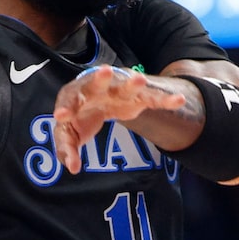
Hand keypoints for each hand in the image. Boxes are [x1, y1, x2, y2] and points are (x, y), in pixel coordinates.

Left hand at [51, 66, 194, 172]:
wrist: (101, 99)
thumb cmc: (80, 116)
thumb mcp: (69, 133)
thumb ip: (67, 149)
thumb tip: (72, 168)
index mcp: (76, 95)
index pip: (69, 100)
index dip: (66, 108)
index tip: (61, 116)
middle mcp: (97, 88)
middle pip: (97, 82)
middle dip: (101, 79)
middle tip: (104, 71)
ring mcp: (118, 90)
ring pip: (126, 86)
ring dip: (133, 84)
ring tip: (140, 81)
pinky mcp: (138, 97)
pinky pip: (153, 98)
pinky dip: (165, 100)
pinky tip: (178, 100)